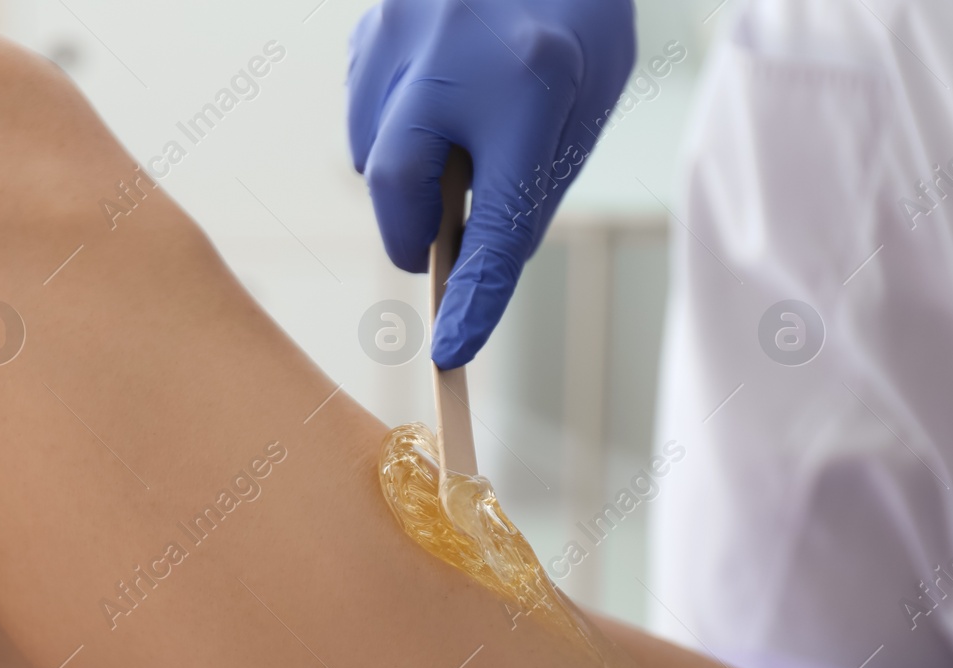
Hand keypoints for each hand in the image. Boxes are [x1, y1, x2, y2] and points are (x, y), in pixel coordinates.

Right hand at [349, 0, 634, 367]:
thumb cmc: (577, 9)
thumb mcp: (589, 95)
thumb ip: (535, 179)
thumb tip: (478, 259)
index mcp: (533, 78)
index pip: (496, 220)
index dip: (475, 296)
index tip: (452, 349)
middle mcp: (451, 53)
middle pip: (396, 183)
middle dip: (409, 232)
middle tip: (435, 250)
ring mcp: (397, 31)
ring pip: (371, 149)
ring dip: (405, 173)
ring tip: (457, 138)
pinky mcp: (369, 26)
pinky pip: (363, 110)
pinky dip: (390, 127)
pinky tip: (434, 97)